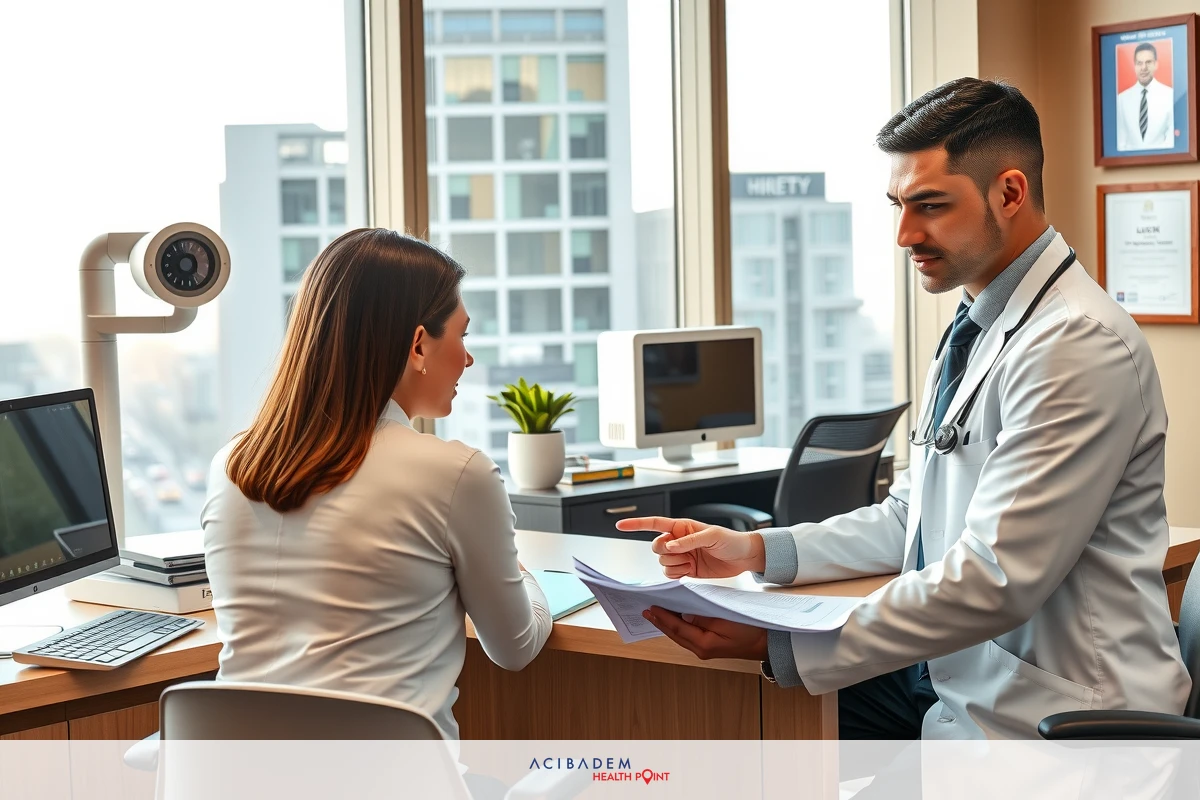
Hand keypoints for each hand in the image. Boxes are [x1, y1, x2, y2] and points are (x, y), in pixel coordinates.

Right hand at [615, 516, 764, 577]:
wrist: (743, 558)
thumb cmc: (730, 540)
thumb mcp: (711, 536)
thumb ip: (688, 541)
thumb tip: (669, 546)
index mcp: (681, 527)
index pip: (654, 523)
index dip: (636, 524)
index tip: (620, 525)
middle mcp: (678, 541)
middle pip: (656, 547)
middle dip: (666, 552)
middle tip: (682, 553)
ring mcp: (681, 556)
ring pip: (662, 563)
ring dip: (675, 565)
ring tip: (693, 563)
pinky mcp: (686, 571)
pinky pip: (670, 575)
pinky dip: (677, 575)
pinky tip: (691, 571)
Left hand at [642, 607, 767, 660]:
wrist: (767, 643)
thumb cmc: (751, 631)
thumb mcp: (726, 620)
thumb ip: (703, 617)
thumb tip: (684, 613)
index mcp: (704, 644)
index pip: (677, 628)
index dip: (662, 617)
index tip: (650, 608)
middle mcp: (701, 649)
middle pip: (675, 634)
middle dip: (660, 622)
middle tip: (646, 611)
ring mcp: (705, 649)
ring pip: (680, 636)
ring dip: (667, 624)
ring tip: (655, 614)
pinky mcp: (709, 646)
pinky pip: (688, 635)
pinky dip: (678, 627)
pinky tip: (674, 619)